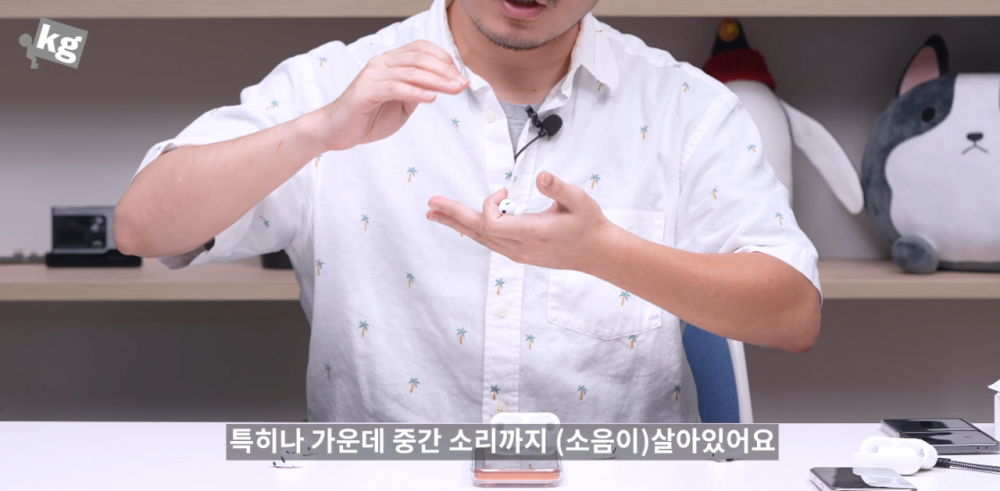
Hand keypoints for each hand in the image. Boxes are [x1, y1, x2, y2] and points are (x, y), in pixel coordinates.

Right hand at [319, 40, 468, 150]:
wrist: (337, 130)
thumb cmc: (368, 117)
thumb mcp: (402, 105)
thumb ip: (417, 92)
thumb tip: (440, 86)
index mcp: (390, 62)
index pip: (421, 49)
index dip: (443, 59)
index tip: (459, 75)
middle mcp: (381, 63)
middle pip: (419, 59)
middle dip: (445, 71)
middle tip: (462, 84)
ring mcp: (372, 75)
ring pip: (411, 72)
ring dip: (437, 81)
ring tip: (454, 89)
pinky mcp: (365, 91)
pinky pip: (395, 88)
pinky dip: (415, 92)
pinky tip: (431, 97)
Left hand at [426, 172, 621, 271]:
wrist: (598, 252)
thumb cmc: (589, 223)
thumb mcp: (579, 200)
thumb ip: (558, 188)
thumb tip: (540, 175)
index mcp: (532, 233)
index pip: (492, 223)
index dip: (489, 205)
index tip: (504, 191)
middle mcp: (520, 248)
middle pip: (478, 233)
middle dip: (453, 216)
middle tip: (430, 205)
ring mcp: (518, 254)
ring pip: (481, 239)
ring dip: (458, 225)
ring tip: (435, 215)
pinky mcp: (519, 254)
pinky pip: (490, 241)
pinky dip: (474, 230)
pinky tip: (462, 224)